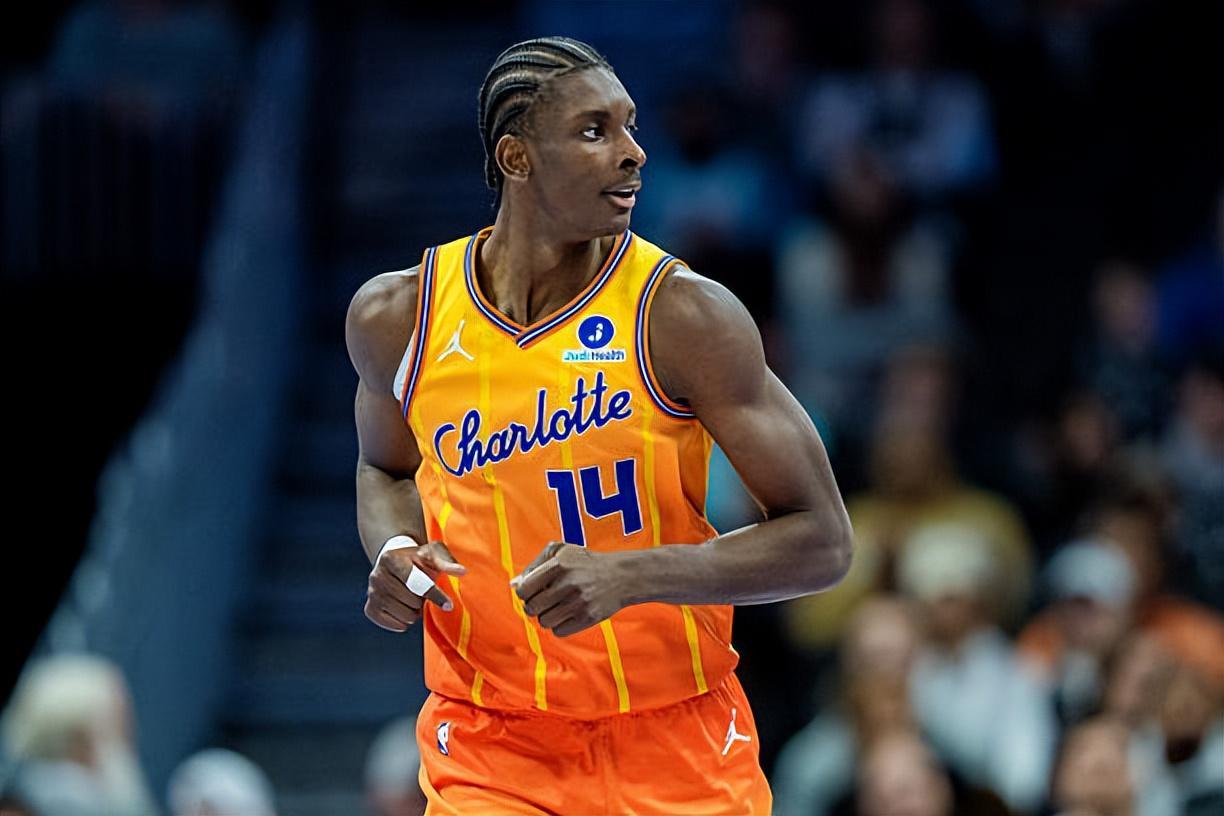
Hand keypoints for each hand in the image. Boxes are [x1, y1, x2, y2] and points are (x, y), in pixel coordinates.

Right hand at [365, 540, 466, 631]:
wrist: (395, 562)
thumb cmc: (418, 558)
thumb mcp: (433, 553)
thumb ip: (447, 562)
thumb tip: (462, 571)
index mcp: (390, 559)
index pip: (415, 582)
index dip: (434, 595)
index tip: (449, 605)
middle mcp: (376, 576)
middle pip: (412, 602)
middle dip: (423, 599)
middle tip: (421, 590)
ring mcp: (371, 593)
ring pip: (405, 616)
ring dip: (415, 611)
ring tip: (413, 597)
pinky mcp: (370, 609)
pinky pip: (396, 625)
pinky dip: (405, 620)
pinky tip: (405, 606)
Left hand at [511, 542, 628, 637]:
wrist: (620, 575)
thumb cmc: (584, 562)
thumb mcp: (560, 552)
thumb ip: (534, 565)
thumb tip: (514, 584)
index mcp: (559, 565)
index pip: (523, 590)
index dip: (524, 593)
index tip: (532, 592)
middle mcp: (568, 583)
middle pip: (531, 608)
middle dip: (533, 606)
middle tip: (543, 601)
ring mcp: (579, 602)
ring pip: (544, 621)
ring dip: (546, 616)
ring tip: (557, 607)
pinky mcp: (588, 618)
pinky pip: (559, 631)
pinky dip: (559, 625)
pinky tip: (568, 614)